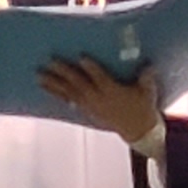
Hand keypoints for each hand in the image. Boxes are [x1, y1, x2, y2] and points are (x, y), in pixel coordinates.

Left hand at [38, 57, 165, 146]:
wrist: (138, 131)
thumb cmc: (143, 107)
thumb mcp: (148, 90)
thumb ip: (146, 76)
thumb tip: (148, 63)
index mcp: (113, 91)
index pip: (100, 77)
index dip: (91, 67)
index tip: (81, 56)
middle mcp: (98, 99)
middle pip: (78, 83)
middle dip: (64, 72)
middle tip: (50, 61)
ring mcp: (90, 106)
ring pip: (69, 92)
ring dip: (53, 84)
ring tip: (39, 76)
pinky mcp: (87, 112)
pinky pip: (69, 101)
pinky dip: (59, 95)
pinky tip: (49, 89)